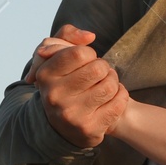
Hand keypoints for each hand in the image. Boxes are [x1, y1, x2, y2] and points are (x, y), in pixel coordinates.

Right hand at [27, 24, 127, 149]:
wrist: (64, 124)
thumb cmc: (64, 81)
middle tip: (98, 74)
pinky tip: (110, 99)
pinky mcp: (89, 129)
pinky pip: (119, 103)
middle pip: (98, 68)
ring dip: (113, 82)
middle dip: (104, 68)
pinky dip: (121, 97)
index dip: (89, 54)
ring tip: (104, 85)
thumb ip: (68, 35)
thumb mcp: (57, 54)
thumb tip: (90, 37)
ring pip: (110, 85)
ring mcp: (71, 115)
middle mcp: (54, 96)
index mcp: (45, 74)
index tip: (85, 61)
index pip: (80, 54)